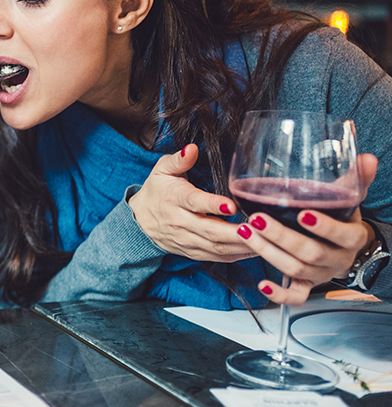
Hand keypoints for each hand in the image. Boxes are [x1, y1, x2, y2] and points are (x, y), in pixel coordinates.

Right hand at [128, 144, 255, 261]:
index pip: (194, 202)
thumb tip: (191, 149)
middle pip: (210, 230)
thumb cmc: (157, 190)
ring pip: (216, 247)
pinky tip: (256, 250)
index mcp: (174, 198)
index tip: (231, 205)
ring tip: (266, 240)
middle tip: (260, 228)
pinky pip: (217, 257)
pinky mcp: (192, 252)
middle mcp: (180, 221)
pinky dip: (238, 256)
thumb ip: (179, 160)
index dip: (212, 205)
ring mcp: (186, 239)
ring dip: (242, 246)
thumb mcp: (162, 169)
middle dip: (236, 232)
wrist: (140, 221)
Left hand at [237, 154, 378, 305]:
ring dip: (268, 253)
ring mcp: (321, 275)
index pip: (342, 235)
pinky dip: (279, 294)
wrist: (344, 247)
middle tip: (258, 219)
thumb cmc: (341, 218)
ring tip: (245, 232)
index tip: (303, 214)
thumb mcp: (349, 198)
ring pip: (296, 270)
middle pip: (311, 254)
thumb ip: (356, 178)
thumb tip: (367, 157)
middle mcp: (337, 260)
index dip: (324, 227)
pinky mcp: (306, 286)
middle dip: (282, 237)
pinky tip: (262, 284)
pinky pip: (295, 296)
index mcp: (351, 238)